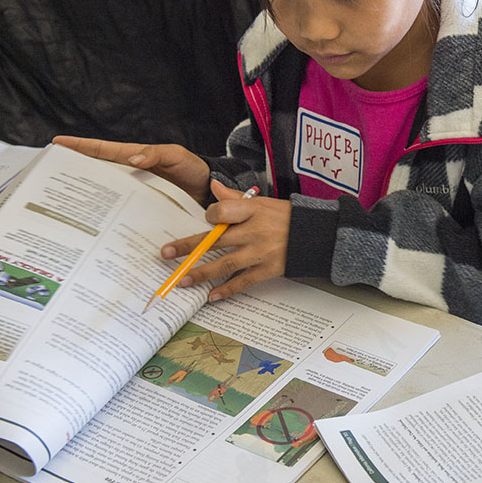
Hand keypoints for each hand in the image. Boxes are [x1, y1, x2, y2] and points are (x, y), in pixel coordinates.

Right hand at [52, 136, 211, 204]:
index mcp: (134, 158)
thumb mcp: (176, 155)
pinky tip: (95, 228)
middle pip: (96, 173)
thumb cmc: (193, 169)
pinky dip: (108, 218)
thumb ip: (156, 154)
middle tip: (49, 177)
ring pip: (104, 195)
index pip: (103, 151)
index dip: (80, 147)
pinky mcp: (141, 211)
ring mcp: (133, 194)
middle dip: (74, 173)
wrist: (210, 192)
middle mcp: (130, 176)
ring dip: (87, 199)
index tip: (56, 142)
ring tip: (62, 205)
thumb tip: (133, 158)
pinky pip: (120, 213)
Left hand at [164, 179, 291, 301]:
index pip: (223, 211)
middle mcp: (255, 231)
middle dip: (189, 247)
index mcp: (253, 210)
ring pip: (226, 263)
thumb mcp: (263, 202)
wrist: (315, 235)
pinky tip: (211, 296)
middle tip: (166, 253)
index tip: (206, 220)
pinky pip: (243, 281)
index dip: (211, 215)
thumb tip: (213, 186)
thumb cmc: (286, 217)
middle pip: (216, 240)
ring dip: (202, 273)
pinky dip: (227, 289)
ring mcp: (261, 252)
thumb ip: (236, 198)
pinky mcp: (268, 269)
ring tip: (182, 280)